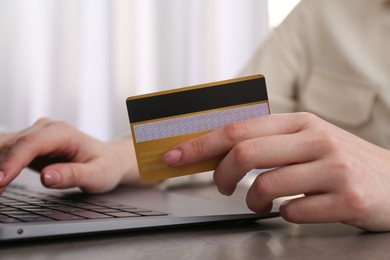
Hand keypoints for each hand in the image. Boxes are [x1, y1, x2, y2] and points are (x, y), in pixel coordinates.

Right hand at [0, 118, 138, 193]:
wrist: (108, 159)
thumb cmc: (105, 165)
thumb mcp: (97, 175)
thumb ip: (73, 175)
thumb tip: (47, 177)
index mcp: (63, 133)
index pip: (31, 144)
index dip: (12, 161)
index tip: (1, 180)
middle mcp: (46, 129)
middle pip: (13, 144)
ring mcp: (36, 135)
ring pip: (5, 147)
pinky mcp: (29, 144)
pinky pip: (7, 152)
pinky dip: (0, 166)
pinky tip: (0, 181)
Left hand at [162, 112, 389, 230]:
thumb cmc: (341, 161)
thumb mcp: (308, 140)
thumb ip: (269, 142)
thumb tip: (219, 151)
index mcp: (300, 122)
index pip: (238, 128)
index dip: (201, 144)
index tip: (175, 156)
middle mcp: (316, 139)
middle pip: (245, 152)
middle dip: (221, 174)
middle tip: (223, 187)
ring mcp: (333, 168)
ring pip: (266, 185)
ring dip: (252, 200)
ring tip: (259, 202)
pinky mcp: (347, 198)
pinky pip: (294, 212)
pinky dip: (284, 215)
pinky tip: (295, 210)